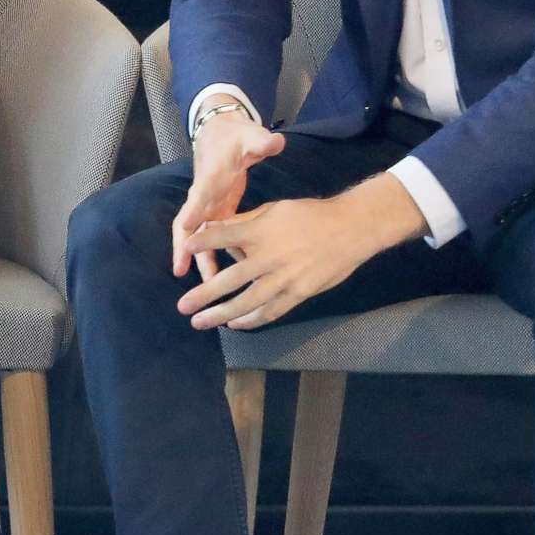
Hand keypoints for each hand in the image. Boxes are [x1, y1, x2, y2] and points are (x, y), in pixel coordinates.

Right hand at [170, 110, 287, 280]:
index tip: (187, 230)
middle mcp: (204, 195)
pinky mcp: (217, 211)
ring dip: (200, 259)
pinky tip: (222, 277)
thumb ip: (262, 141)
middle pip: (188, 225)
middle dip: (185, 248)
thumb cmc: (236, 135)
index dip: (193, 211)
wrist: (223, 132)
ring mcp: (208, 205)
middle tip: (181, 271)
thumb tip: (274, 142)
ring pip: (199, 236)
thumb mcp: (250, 135)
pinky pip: (211, 238)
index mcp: (211, 177)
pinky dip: (213, 256)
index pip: (199, 194)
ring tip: (205, 286)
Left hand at [176, 175, 425, 330]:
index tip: (185, 247)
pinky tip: (235, 325)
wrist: (352, 228)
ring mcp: (286, 278)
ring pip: (248, 302)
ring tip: (200, 322)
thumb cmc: (309, 215)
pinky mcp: (300, 293)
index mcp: (262, 231)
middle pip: (230, 279)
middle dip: (204, 295)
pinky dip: (252, 320)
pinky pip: (271, 311)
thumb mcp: (275, 210)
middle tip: (182, 307)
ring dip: (221, 315)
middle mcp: (270, 256)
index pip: (224, 236)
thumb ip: (246, 222)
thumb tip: (216, 230)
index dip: (203, 242)